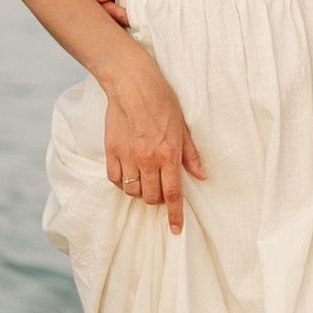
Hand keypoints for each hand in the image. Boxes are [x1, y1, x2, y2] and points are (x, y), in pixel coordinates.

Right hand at [101, 42, 203, 231]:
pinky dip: (122, 183)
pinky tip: (128, 175)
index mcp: (168, 153)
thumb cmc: (161, 100)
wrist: (132, 82)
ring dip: (140, 192)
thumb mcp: (182, 126)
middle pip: (152, 197)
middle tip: (161, 189)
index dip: (175, 215)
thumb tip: (201, 177)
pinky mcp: (111, 150)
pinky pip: (114, 179)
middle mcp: (147, 159)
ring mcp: (127, 156)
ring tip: (145, 180)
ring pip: (133, 191)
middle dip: (158, 201)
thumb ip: (190, 155)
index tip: (176, 230)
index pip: (173, 193)